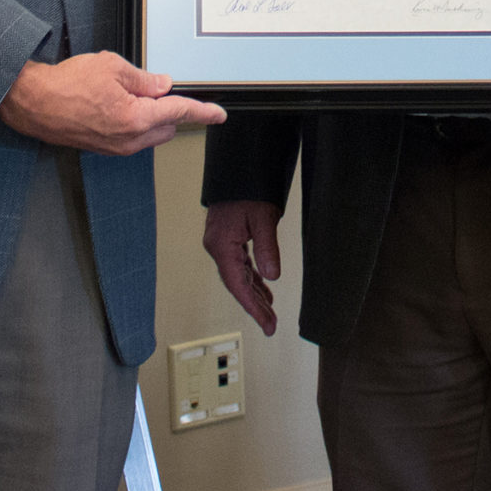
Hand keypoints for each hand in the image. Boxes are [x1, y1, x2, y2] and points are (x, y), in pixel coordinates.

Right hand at [0, 52, 225, 155]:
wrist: (33, 103)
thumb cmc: (67, 84)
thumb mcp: (111, 67)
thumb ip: (143, 79)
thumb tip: (163, 86)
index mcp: (135, 118)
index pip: (179, 114)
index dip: (203, 112)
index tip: (218, 114)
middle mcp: (129, 139)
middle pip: (167, 126)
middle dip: (169, 109)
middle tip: (153, 88)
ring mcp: (116, 147)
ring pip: (151, 134)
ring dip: (151, 117)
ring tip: (125, 93)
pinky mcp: (105, 149)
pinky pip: (133, 137)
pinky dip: (135, 122)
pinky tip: (117, 104)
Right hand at [202, 200, 282, 334]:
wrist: (238, 166)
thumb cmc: (249, 188)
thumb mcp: (263, 217)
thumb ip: (267, 248)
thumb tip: (272, 277)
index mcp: (221, 245)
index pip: (237, 284)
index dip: (253, 306)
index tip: (267, 324)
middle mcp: (217, 247)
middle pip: (236, 283)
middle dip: (254, 305)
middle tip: (271, 325)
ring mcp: (221, 242)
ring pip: (238, 275)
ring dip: (254, 293)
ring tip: (269, 311)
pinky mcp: (228, 237)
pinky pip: (239, 264)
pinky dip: (252, 277)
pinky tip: (263, 286)